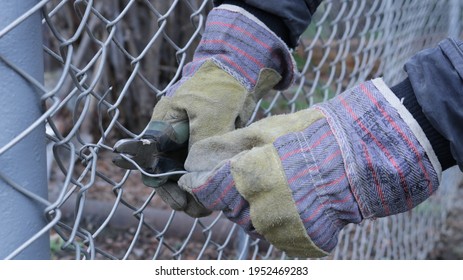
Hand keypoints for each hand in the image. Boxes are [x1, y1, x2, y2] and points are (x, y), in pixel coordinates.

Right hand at [143, 4, 295, 216]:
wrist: (241, 67)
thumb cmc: (221, 85)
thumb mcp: (209, 115)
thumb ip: (199, 145)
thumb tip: (192, 174)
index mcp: (163, 124)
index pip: (150, 162)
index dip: (161, 185)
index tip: (179, 200)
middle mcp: (172, 134)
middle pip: (166, 172)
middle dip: (179, 192)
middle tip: (196, 208)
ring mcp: (189, 137)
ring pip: (184, 171)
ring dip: (194, 187)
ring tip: (209, 204)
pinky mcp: (206, 139)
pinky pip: (201, 163)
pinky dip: (206, 176)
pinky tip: (216, 188)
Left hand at [177, 78, 440, 256]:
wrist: (359, 160)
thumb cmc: (313, 137)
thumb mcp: (267, 130)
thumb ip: (226, 146)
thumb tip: (196, 157)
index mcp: (247, 180)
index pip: (206, 188)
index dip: (198, 181)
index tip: (193, 177)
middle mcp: (258, 212)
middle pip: (228, 206)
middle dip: (231, 191)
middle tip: (252, 172)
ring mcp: (279, 232)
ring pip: (250, 222)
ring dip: (254, 206)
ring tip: (278, 183)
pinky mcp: (297, 244)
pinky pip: (274, 233)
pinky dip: (276, 218)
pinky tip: (292, 200)